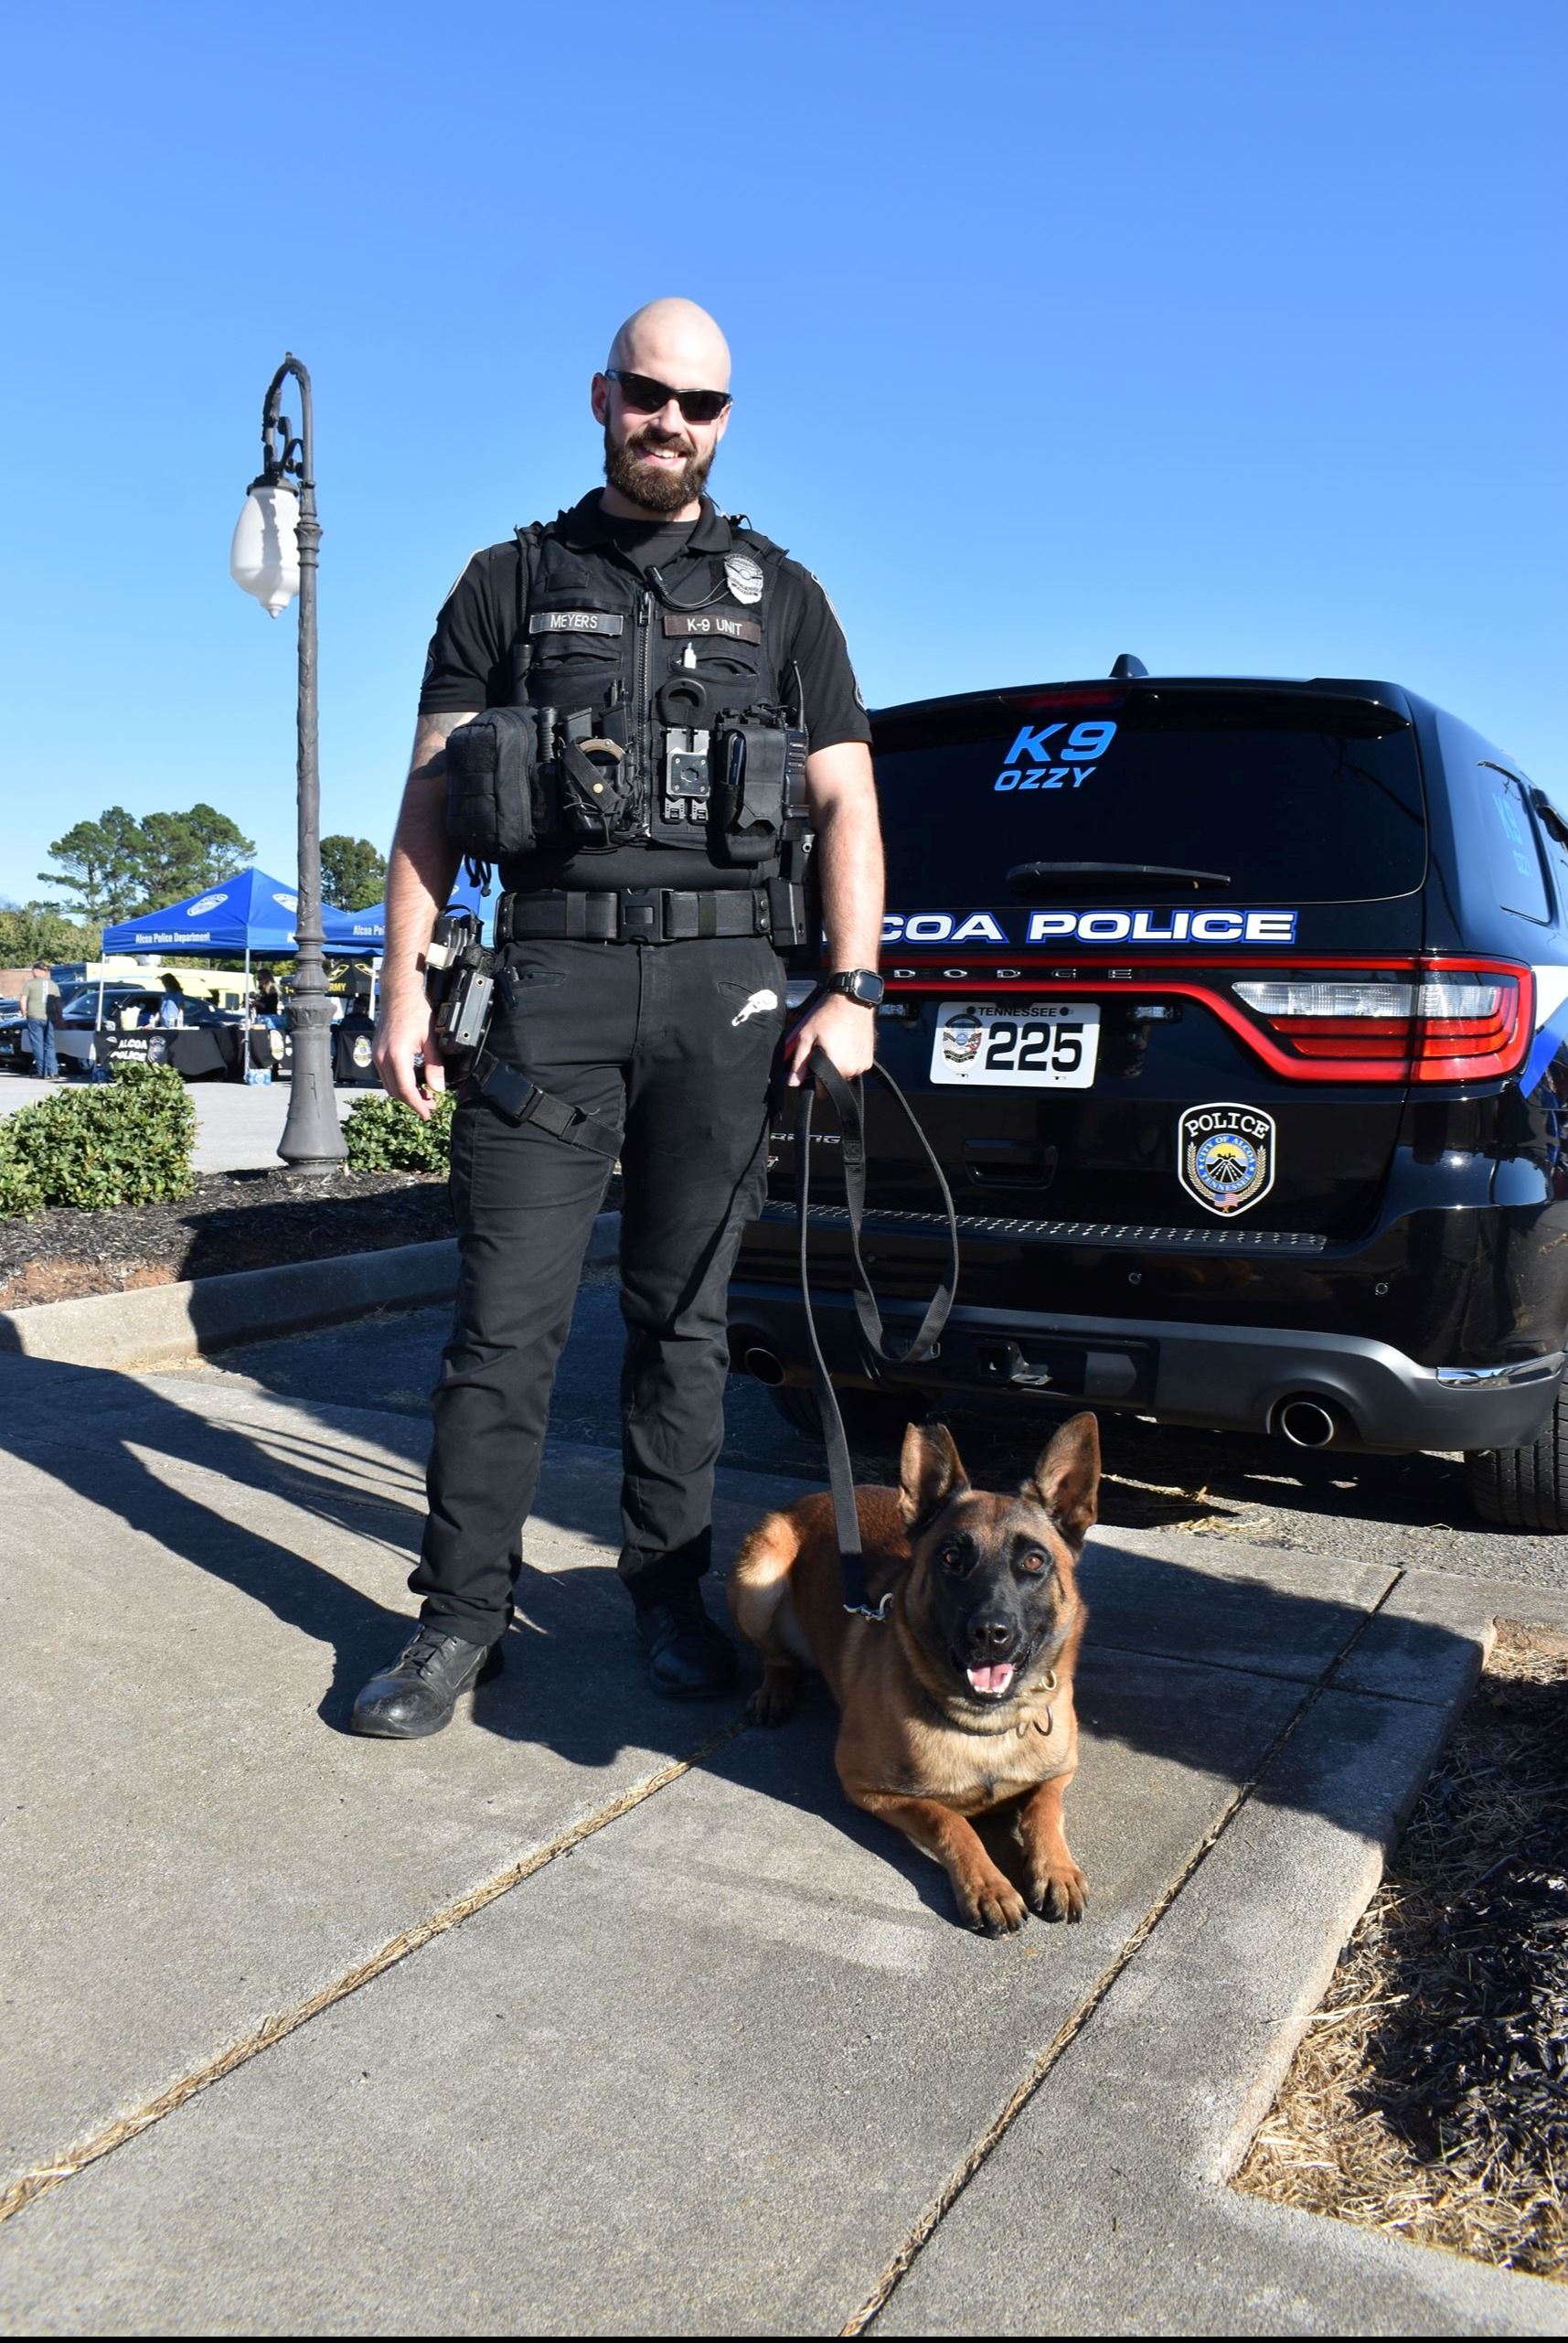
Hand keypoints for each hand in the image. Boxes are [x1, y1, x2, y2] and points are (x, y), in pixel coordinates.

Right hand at [374, 994, 444, 1119]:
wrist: (399, 995)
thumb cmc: (416, 1012)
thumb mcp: (431, 1039)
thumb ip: (435, 1065)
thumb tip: (438, 1088)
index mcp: (396, 1056)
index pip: (406, 1090)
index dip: (418, 1105)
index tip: (428, 1114)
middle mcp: (382, 1058)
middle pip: (396, 1092)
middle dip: (413, 1102)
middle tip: (431, 1106)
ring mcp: (377, 1055)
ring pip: (389, 1086)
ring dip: (406, 1094)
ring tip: (425, 1095)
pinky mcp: (376, 1053)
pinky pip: (386, 1076)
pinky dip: (399, 1084)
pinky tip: (413, 1083)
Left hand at [785, 992, 875, 1086]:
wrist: (853, 1002)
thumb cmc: (830, 1015)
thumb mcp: (806, 1037)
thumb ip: (799, 1062)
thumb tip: (793, 1082)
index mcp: (837, 1066)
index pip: (822, 1090)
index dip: (812, 1080)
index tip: (811, 1066)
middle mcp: (853, 1069)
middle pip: (833, 1081)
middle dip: (826, 1070)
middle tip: (822, 1049)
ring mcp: (863, 1065)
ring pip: (844, 1074)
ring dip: (838, 1064)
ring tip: (835, 1044)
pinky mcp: (869, 1059)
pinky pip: (855, 1066)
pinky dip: (849, 1059)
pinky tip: (845, 1044)